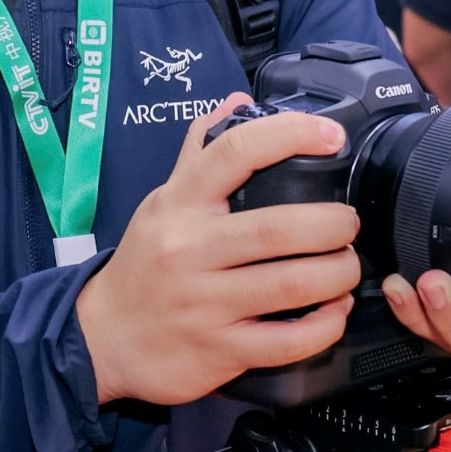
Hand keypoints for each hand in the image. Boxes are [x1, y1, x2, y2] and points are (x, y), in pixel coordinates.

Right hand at [78, 97, 365, 406]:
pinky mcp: (217, 350)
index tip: (331, 135)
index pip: (235, 152)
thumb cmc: (145, 264)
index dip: (291, 135)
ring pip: (291, 284)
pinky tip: (336, 311)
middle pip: (279, 228)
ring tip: (349, 266)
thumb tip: (239, 101)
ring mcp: (203, 303)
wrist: (100, 338)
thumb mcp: (163, 202)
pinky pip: (287, 341)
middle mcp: (189, 250)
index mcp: (180, 204)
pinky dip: (326, 325)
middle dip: (334, 225)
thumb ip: (202, 153)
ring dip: (338, 274)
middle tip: (349, 225)